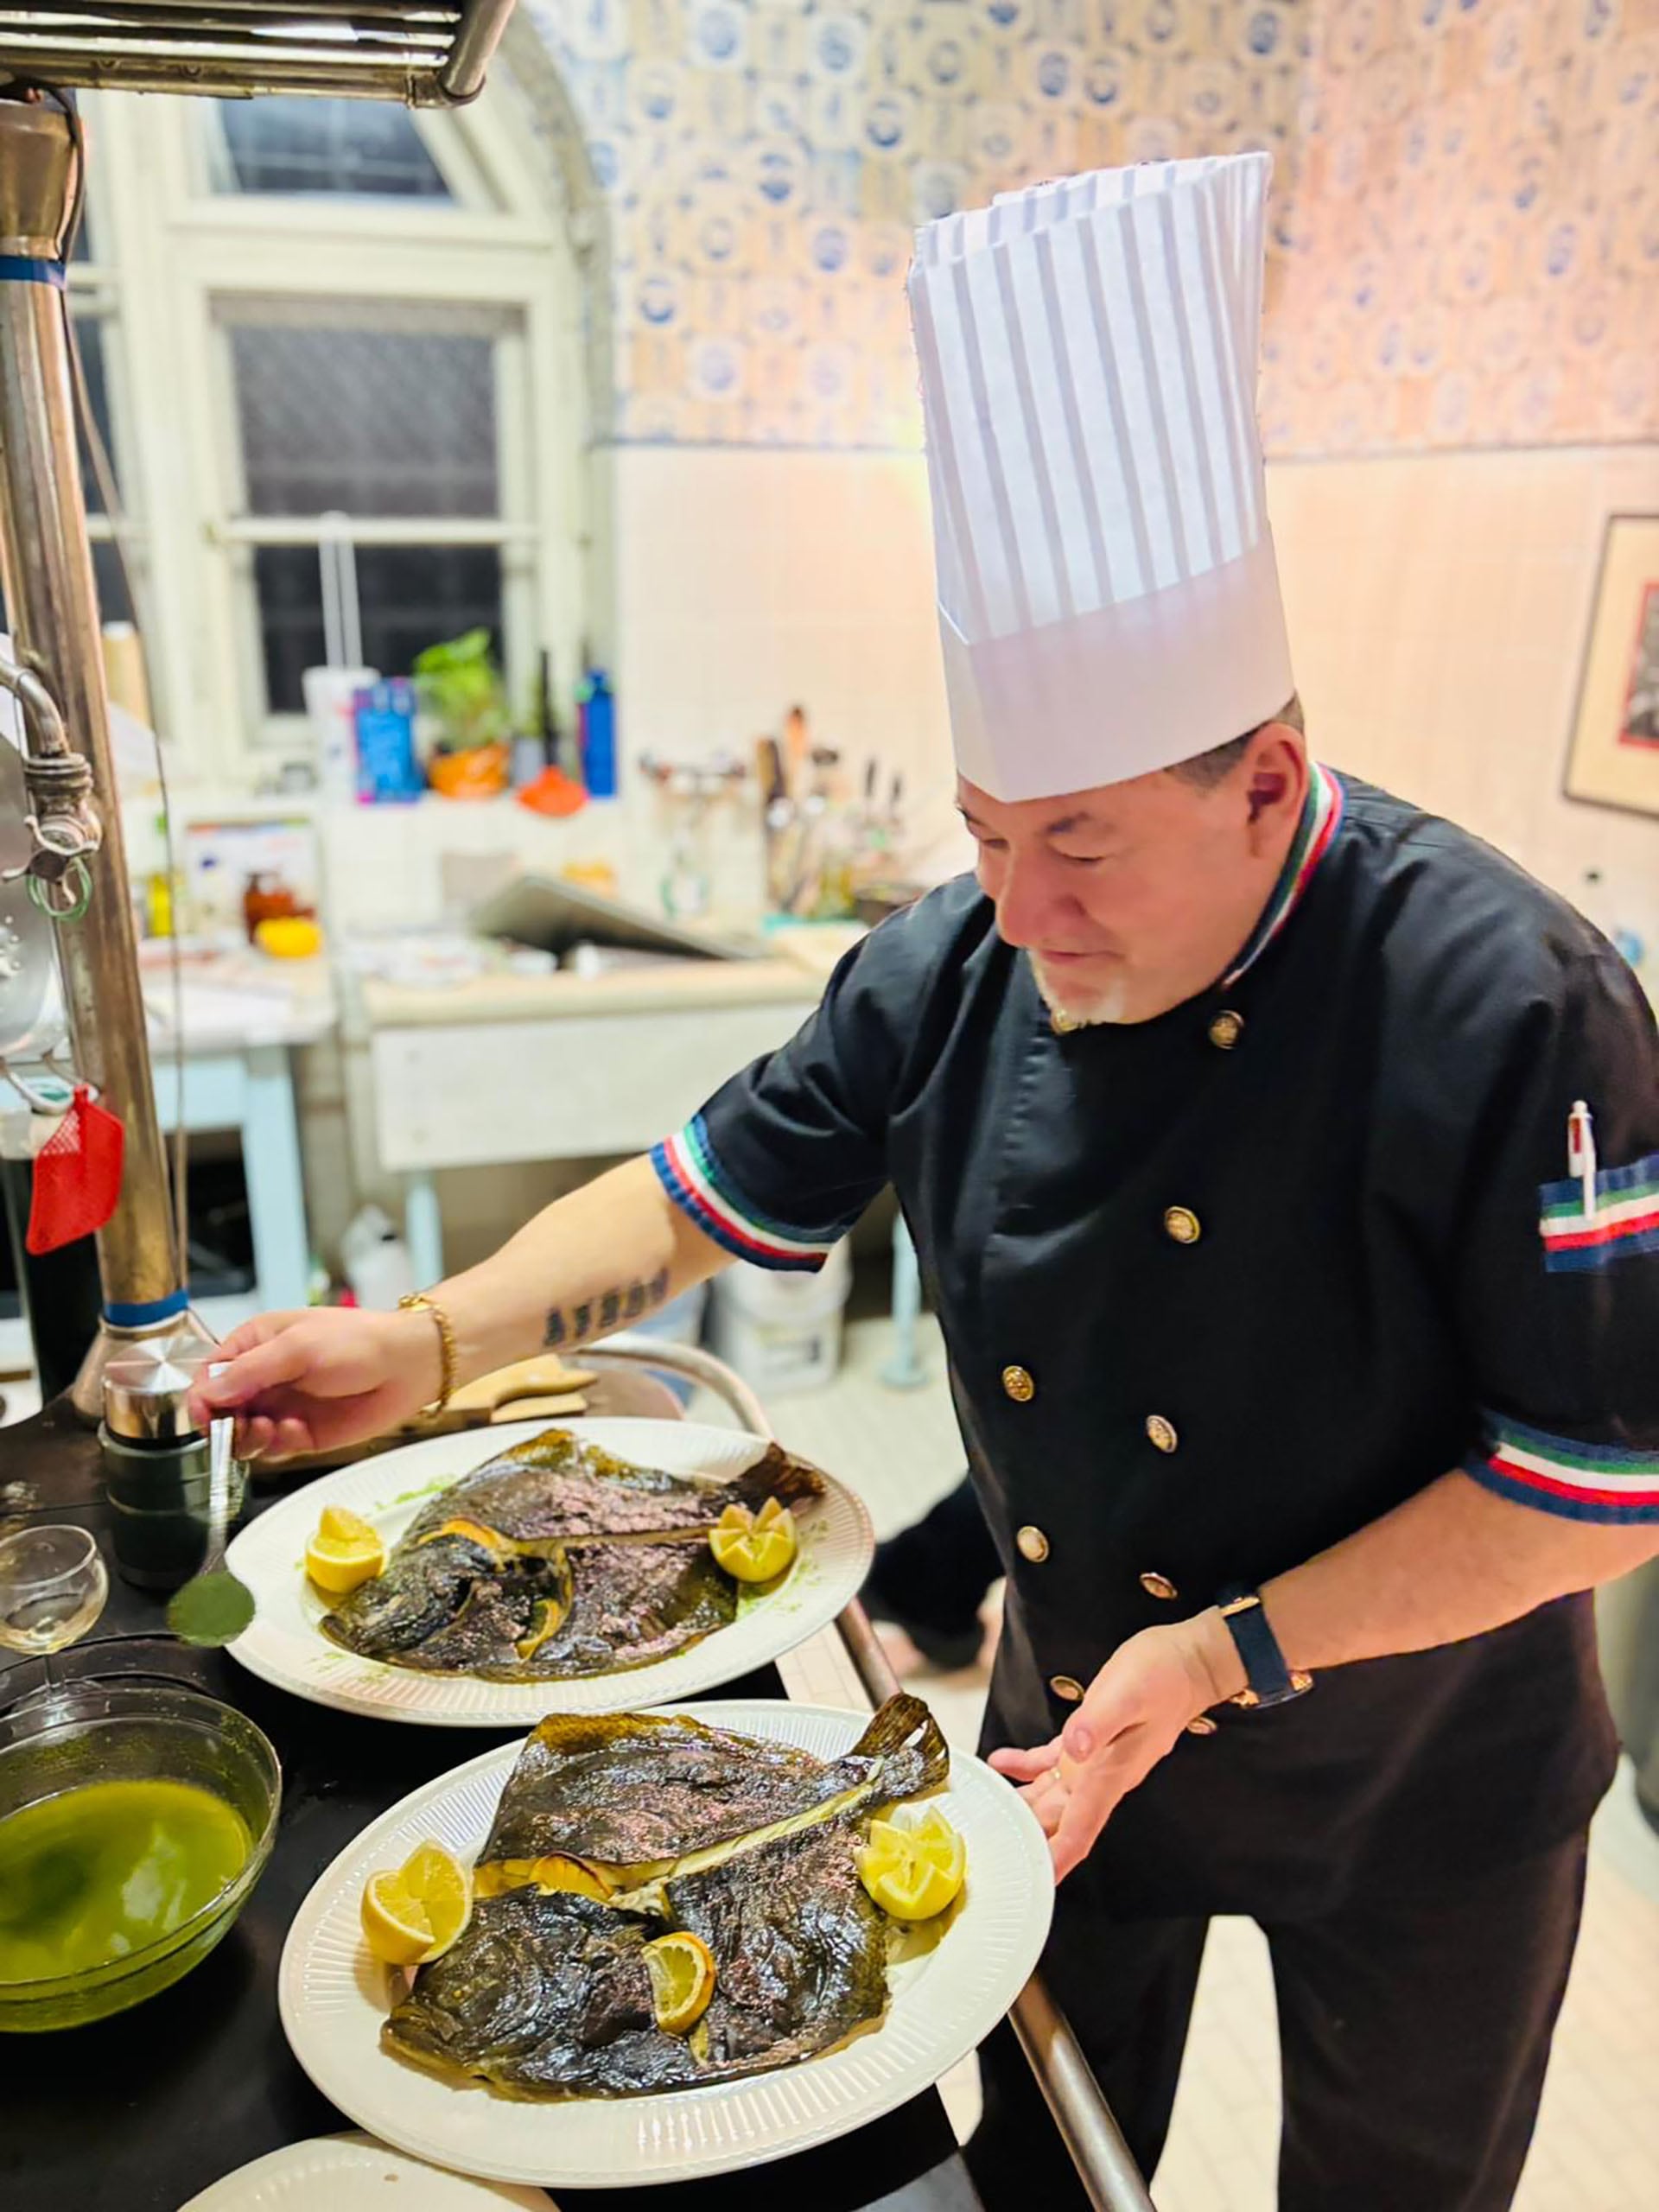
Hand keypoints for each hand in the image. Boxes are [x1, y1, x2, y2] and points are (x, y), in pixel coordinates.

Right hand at [187, 1306, 443, 1461]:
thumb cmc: (360, 1341)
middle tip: (244, 1426)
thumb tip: (208, 1390)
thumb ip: (251, 1370)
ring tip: (270, 1429)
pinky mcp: (302, 1433)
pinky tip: (299, 1431)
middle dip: (225, 1424)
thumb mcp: (298, 1347)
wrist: (408, 1365)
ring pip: (242, 1435)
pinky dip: (280, 1445)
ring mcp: (281, 1406)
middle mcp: (263, 1377)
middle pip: (220, 1411)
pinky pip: (273, 1449)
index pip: (209, 1376)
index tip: (207, 1415)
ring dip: (249, 1438)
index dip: (202, 1399)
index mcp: (255, 1344)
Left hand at [988, 1616, 1244, 1880]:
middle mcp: (1101, 1776)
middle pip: (1059, 1822)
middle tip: (993, 1854)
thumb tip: (1074, 1749)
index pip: (1078, 1831)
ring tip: (985, 1815)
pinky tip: (1001, 1762)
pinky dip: (1025, 1766)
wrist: (1187, 1662)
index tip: (1032, 1884)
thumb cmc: (1163, 1677)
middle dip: (1029, 1841)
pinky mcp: (1091, 1739)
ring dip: (1021, 1807)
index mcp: (1109, 1774)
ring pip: (1051, 1797)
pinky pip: (1052, 1763)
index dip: (1055, 1860)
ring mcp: (1096, 1760)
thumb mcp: (1127, 1695)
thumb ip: (1097, 1723)